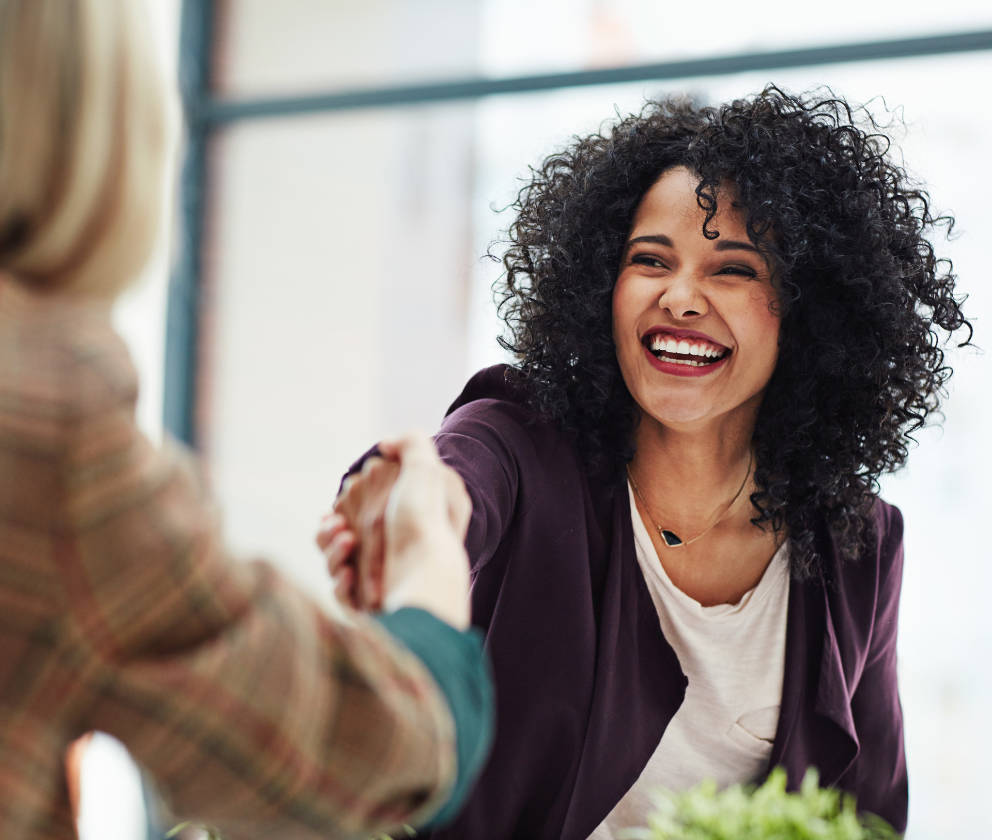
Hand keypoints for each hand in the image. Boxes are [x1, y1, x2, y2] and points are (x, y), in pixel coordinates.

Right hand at [319, 434, 471, 627]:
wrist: (426, 576)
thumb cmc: (425, 522)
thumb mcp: (426, 470)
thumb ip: (410, 444)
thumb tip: (385, 445)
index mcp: (401, 525)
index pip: (360, 513)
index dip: (345, 506)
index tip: (342, 501)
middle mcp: (390, 554)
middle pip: (340, 538)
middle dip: (330, 530)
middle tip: (338, 526)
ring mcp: (379, 581)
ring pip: (335, 564)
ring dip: (332, 551)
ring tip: (347, 542)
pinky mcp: (369, 607)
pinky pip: (341, 593)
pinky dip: (340, 582)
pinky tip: (350, 573)